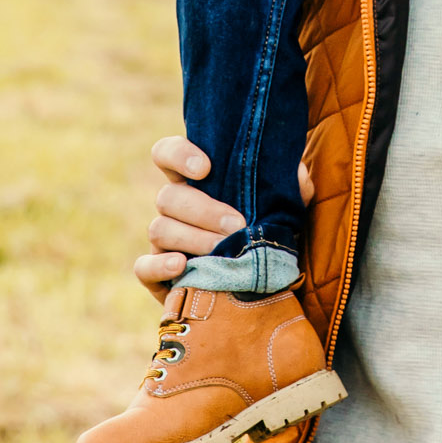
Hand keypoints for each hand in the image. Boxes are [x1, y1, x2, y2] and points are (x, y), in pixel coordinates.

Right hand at [133, 136, 316, 300]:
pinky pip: (143, 268)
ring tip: (222, 250)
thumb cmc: (267, 236)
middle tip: (236, 225)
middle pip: (168, 196)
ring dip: (192, 238)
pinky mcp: (158, 276)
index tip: (206, 168)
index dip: (178, 154)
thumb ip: (292, 187)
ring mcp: (164, 242)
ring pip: (159, 228)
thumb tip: (298, 174)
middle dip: (203, 210)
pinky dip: (158, 265)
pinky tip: (181, 266)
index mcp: (197, 182)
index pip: (167, 153)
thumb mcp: (285, 208)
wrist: (262, 288)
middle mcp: (175, 208)